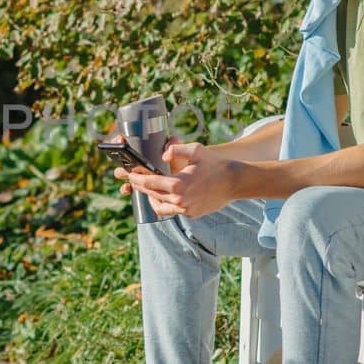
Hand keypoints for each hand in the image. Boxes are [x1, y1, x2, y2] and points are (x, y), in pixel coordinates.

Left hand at [112, 141, 237, 218]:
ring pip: (159, 206)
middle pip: (151, 194)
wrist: (234, 182)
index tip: (129, 174)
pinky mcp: (191, 214)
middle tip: (133, 180)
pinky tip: (164, 195)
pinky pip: (172, 211)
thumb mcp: (196, 150)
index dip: (136, 178)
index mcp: (178, 184)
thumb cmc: (215, 164)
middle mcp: (179, 200)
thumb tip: (163, 156)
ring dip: (151, 198)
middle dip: (140, 187)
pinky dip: (165, 203)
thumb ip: (176, 149)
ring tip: (147, 189)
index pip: (149, 183)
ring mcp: (185, 210)